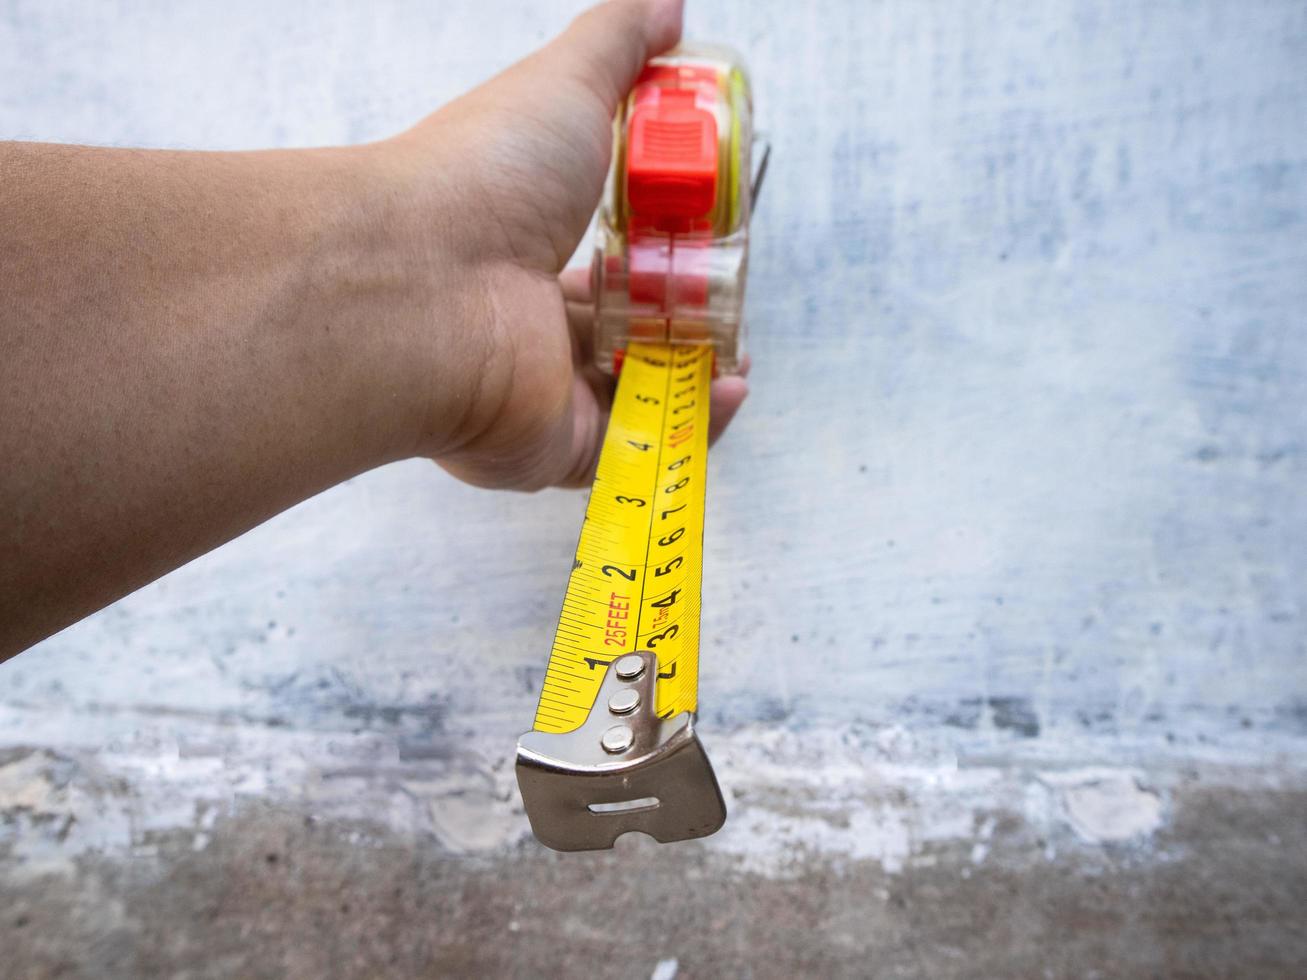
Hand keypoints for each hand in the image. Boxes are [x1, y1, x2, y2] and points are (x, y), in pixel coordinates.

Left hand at [385, 0, 749, 489]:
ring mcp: (540, 393)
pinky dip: (688, 428)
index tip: (707, 244)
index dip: (656, 258)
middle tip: (727, 301)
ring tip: (739, 351)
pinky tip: (728, 389)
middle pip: (620, 336)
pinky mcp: (554, 447)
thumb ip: (619, 44)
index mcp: (524, 252)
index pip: (599, 266)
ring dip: (691, 377)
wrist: (424, 281)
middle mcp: (527, 328)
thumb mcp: (564, 85)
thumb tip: (667, 5)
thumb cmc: (484, 178)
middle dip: (679, 324)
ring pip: (630, 398)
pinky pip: (632, 449)